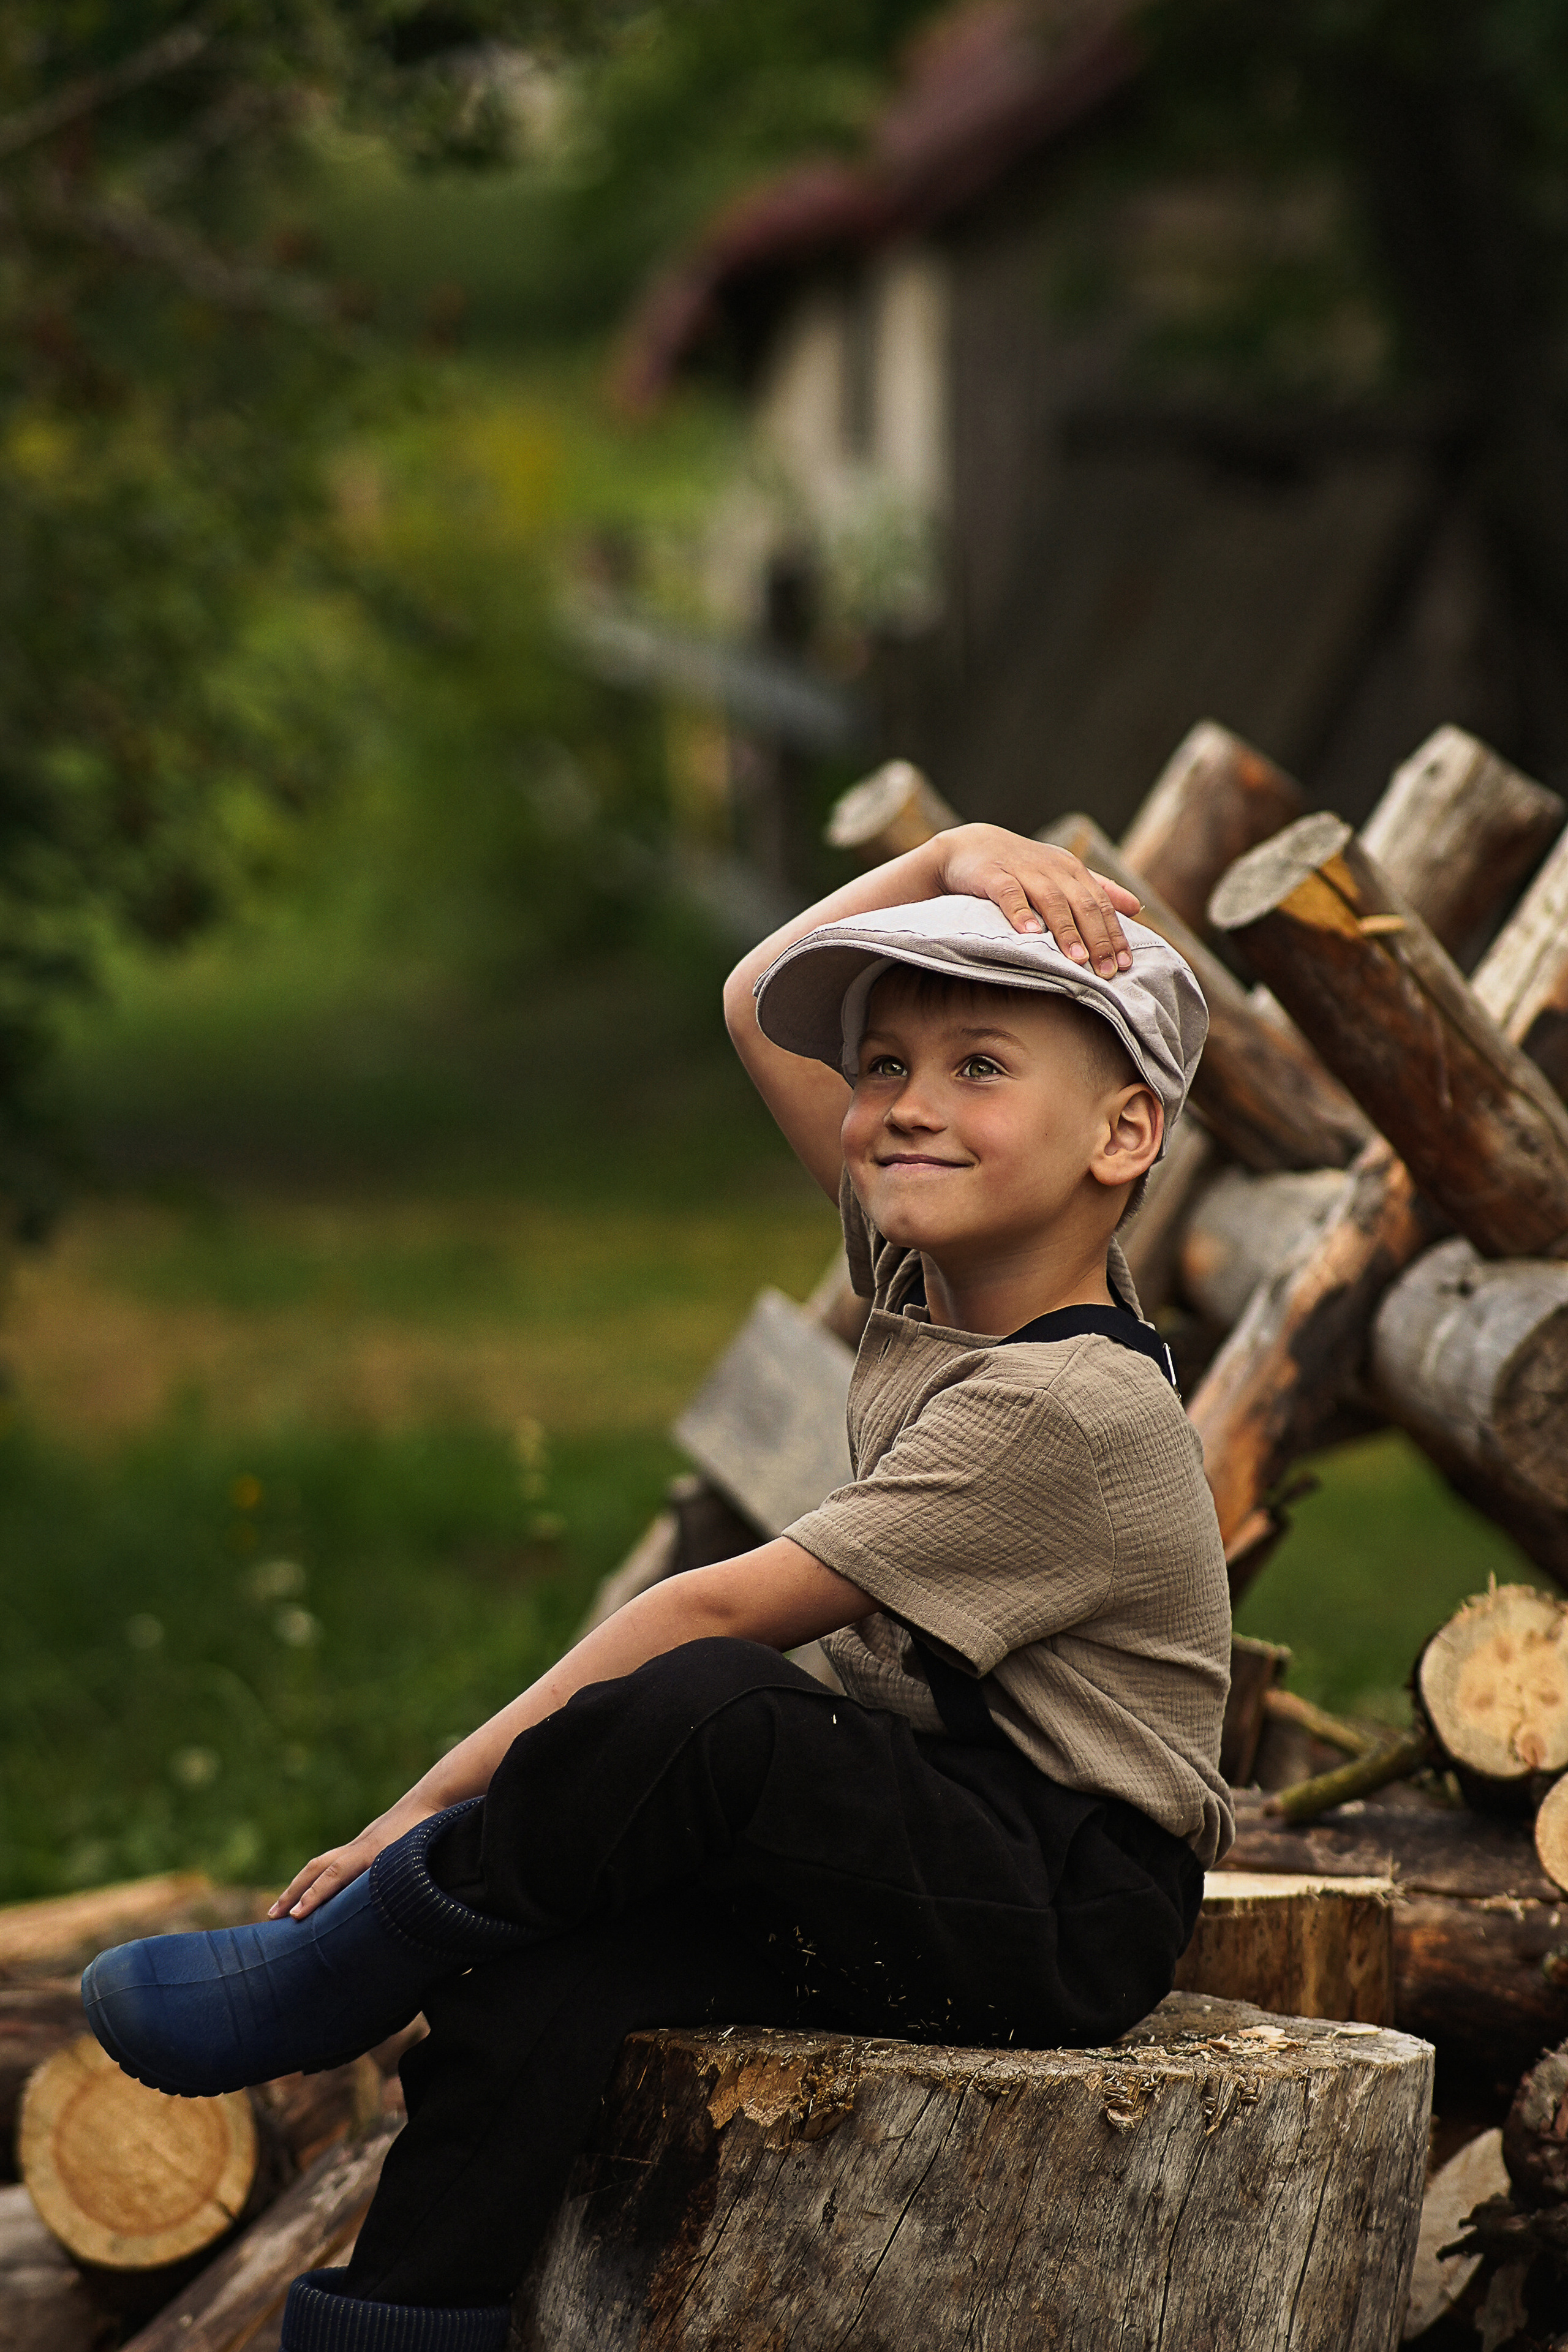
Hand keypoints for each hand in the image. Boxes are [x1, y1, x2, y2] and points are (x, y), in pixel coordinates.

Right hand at [268, 1794, 441, 1920]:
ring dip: (303, 1884)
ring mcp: (361, 1843)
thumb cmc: (431, 1827)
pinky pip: (337, 1860)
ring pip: (324, 1863)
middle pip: (318, 1868)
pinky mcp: (367, 1842)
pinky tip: (319, 1890)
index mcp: (371, 1851)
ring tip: (287, 1906)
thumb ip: (411, 1878)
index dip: (314, 1896)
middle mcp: (359, 1846)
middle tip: (272, 1915)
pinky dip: (321, 1876)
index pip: (334, 1875)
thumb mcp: (422, 1854)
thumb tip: (405, 1909)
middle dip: (294, 1892)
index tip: (294, 1915)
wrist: (435, 1796)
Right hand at [929, 827, 1140, 976]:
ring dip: (1066, 930)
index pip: (1100, 904)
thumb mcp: (1063, 874)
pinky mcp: (993, 875)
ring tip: (1077, 960)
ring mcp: (1023, 870)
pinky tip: (1030, 935)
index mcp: (1072, 870)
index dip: (1114, 934)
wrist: (969, 846)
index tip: (1125, 964)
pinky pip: (1010, 894)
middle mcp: (1052, 869)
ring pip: (1051, 900)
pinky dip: (1020, 913)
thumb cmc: (1021, 867)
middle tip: (1107, 971)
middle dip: (1097, 939)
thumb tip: (1137, 908)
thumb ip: (1099, 890)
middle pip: (1082, 904)